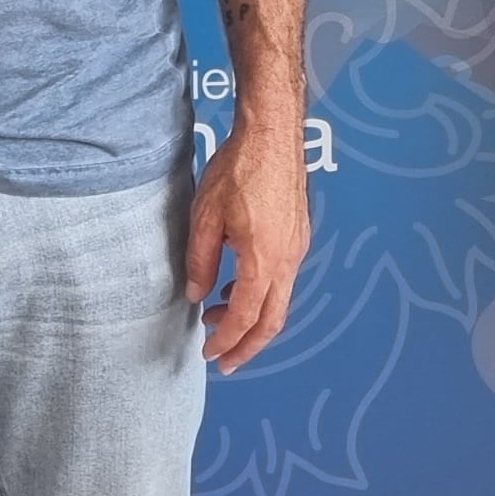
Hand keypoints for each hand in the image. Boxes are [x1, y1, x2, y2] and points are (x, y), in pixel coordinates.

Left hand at [184, 114, 309, 373]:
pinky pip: (283, 278)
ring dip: (252, 318)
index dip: (226, 341)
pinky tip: (237, 286)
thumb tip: (196, 294)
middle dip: (247, 346)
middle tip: (224, 361)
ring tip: (219, 319)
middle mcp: (288, 260)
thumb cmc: (239, 169)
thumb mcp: (205, 217)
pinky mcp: (298, 234)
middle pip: (272, 321)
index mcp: (264, 261)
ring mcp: (297, 247)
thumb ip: (200, 262)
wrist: (272, 134)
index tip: (209, 354)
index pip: (244, 317)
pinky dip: (261, 294)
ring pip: (280, 300)